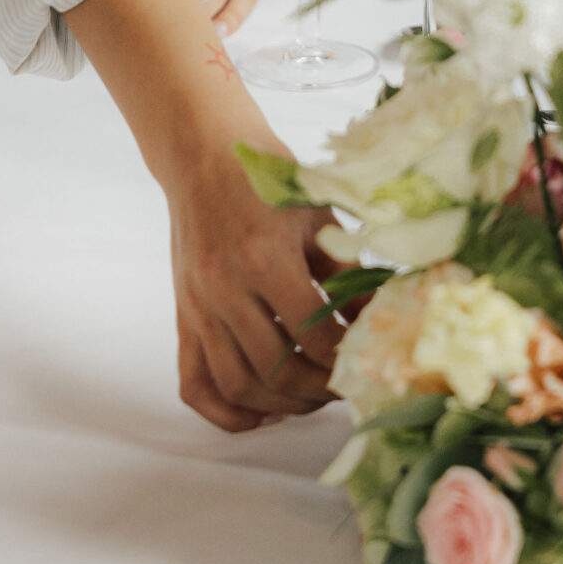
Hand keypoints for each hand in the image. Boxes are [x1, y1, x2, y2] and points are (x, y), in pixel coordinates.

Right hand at [166, 136, 340, 432]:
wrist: (202, 153)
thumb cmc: (264, 177)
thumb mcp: (316, 216)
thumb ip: (346, 273)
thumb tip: (378, 321)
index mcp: (264, 257)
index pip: (312, 336)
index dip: (344, 359)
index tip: (365, 361)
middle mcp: (225, 288)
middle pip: (276, 369)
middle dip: (317, 389)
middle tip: (344, 385)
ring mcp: (199, 306)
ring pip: (238, 384)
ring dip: (280, 403)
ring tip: (311, 396)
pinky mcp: (184, 315)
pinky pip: (195, 383)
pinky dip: (225, 410)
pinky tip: (261, 410)